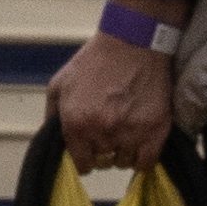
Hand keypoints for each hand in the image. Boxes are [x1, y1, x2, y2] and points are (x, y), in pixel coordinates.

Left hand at [48, 30, 176, 173]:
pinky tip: (140, 143)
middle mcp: (102, 131)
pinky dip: (143, 158)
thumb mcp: (60, 84)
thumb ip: (51, 117)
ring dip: (123, 152)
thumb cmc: (95, 61)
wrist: (132, 41)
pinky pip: (147, 163)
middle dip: (103, 150)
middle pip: (103, 162)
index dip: (85, 157)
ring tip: (125, 131)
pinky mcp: (155, 130)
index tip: (90, 151)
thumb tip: (52, 144)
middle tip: (109, 131)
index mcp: (76, 122)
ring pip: (124, 162)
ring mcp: (130, 132)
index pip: (81, 163)